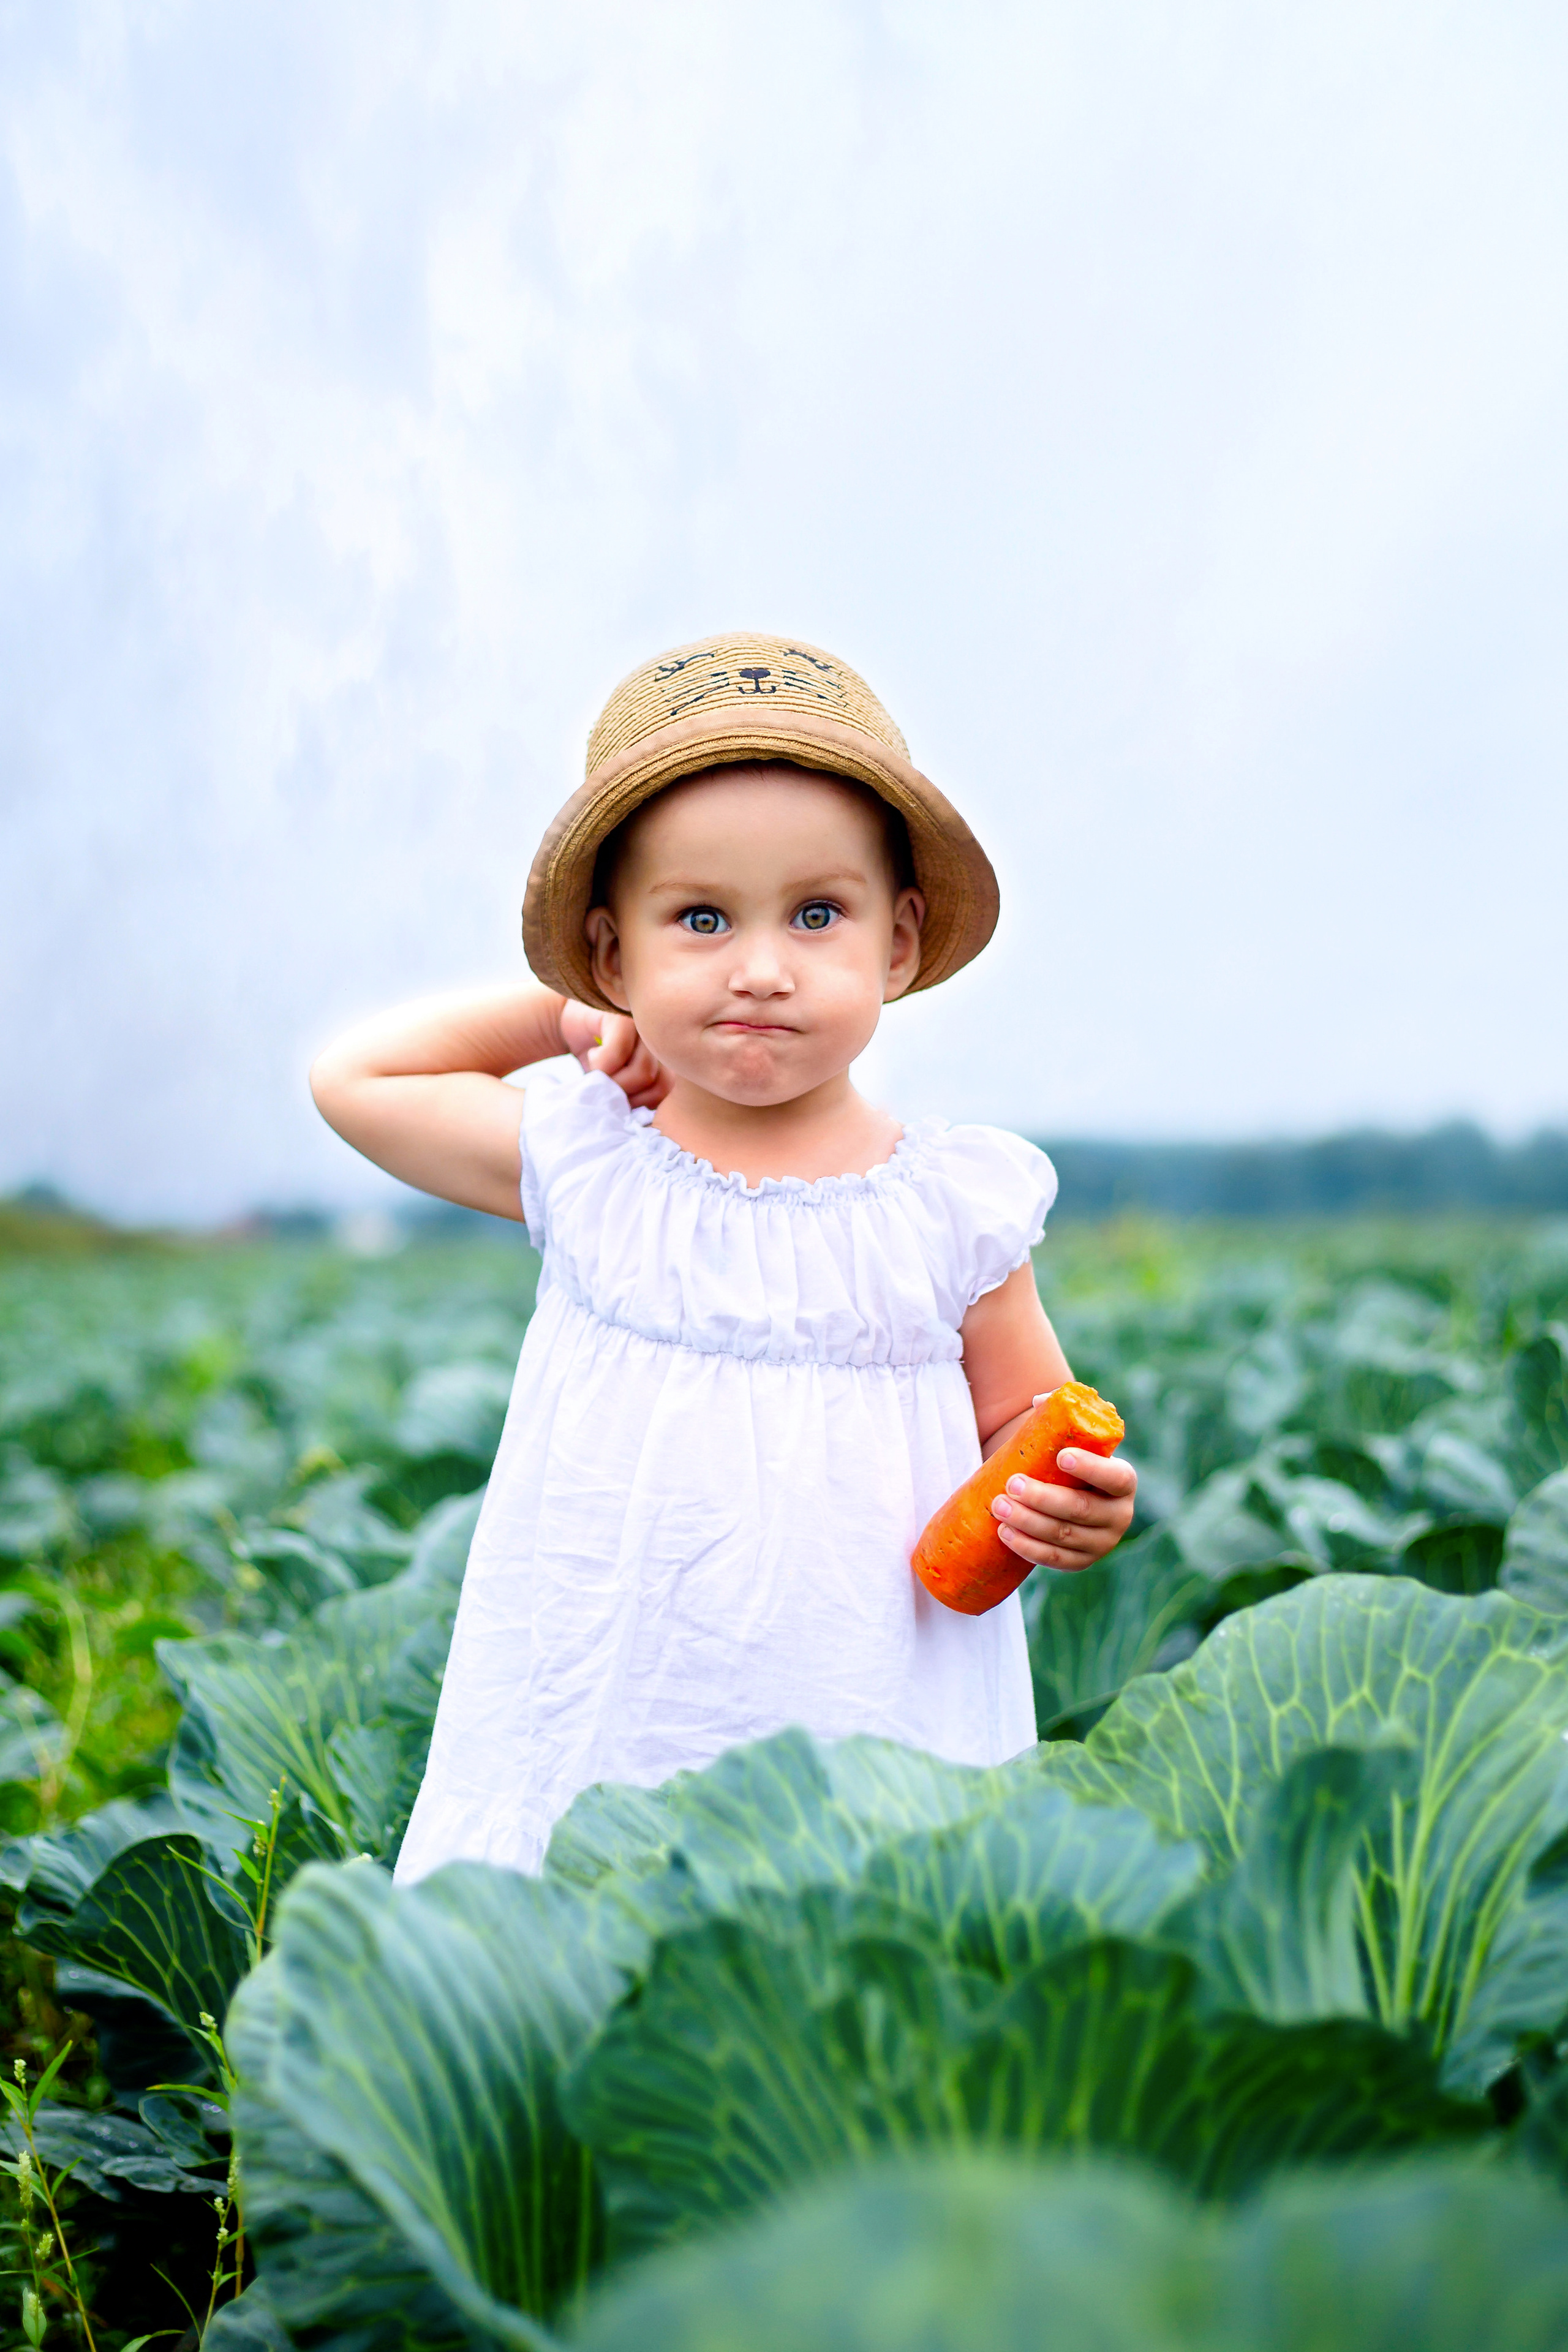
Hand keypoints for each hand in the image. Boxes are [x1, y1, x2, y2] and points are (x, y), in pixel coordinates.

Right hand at [559, 1000, 668, 1112]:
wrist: (570, 1021)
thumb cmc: (597, 1057)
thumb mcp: (617, 1082)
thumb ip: (637, 1095)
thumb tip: (642, 1123)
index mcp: (665, 1057)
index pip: (666, 1091)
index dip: (641, 1103)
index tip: (618, 1097)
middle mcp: (660, 1041)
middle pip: (659, 1084)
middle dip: (627, 1096)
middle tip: (605, 1086)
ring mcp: (644, 1027)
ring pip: (643, 1072)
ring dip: (613, 1082)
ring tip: (598, 1072)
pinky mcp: (622, 1018)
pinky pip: (618, 1054)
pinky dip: (600, 1064)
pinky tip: (592, 1054)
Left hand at [989, 1406, 1137, 1573]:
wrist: (1069, 1496)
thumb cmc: (1068, 1460)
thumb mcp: (1071, 1438)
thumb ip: (1058, 1415)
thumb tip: (1038, 1402)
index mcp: (1123, 1482)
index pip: (1114, 1477)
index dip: (1091, 1468)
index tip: (1060, 1456)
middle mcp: (1119, 1516)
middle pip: (1080, 1510)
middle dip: (1043, 1498)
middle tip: (1012, 1484)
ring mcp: (1101, 1543)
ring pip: (1063, 1536)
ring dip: (1029, 1522)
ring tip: (999, 1506)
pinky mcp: (1081, 1562)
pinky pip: (1055, 1559)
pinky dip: (1028, 1548)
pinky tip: (1006, 1533)